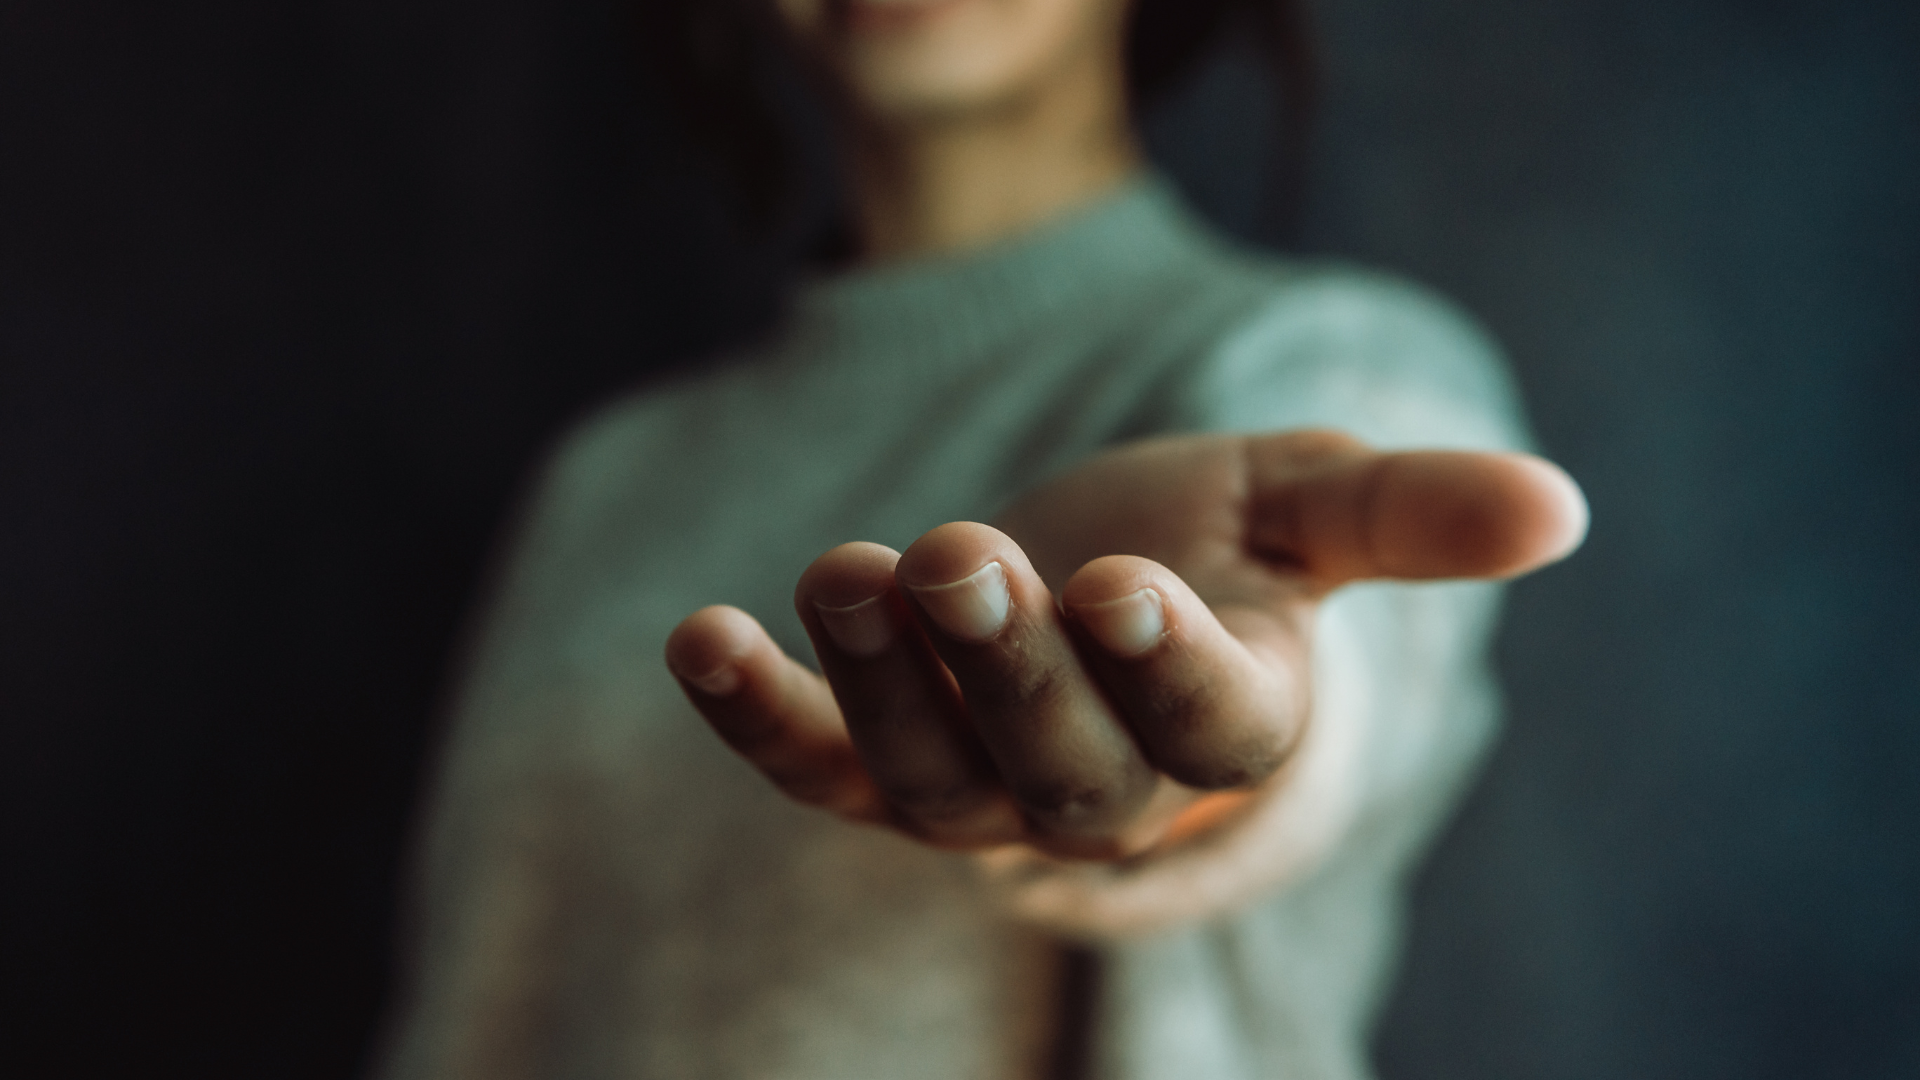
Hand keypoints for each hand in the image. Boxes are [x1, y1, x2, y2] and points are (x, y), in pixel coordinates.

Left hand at [664, 430, 1586, 860]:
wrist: (1087, 593)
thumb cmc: (1213, 548)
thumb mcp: (1306, 506)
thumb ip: (1415, 513)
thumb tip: (1563, 507)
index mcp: (1227, 722)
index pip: (1211, 728)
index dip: (1169, 669)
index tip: (1129, 587)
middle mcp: (1104, 785)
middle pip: (1062, 770)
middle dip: (1010, 675)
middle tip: (965, 560)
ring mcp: (980, 790)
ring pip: (930, 778)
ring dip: (877, 682)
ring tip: (848, 571)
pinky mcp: (871, 765)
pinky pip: (812, 766)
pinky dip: (756, 713)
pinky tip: (698, 636)